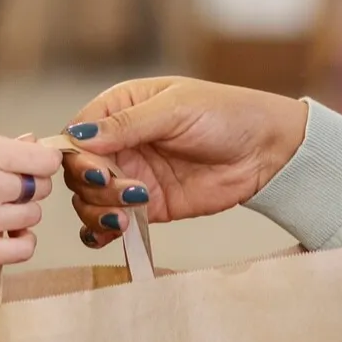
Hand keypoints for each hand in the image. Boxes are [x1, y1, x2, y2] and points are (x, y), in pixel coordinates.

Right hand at [0, 133, 60, 276]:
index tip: (33, 169)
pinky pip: (23, 250)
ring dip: (19, 217)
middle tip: (4, 193)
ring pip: (32, 217)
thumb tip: (31, 141)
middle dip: (28, 190)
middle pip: (40, 188)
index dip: (42, 163)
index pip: (43, 158)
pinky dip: (17, 244)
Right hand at [57, 77, 307, 247]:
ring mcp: (131, 176)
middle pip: (77, 171)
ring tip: (130, 211)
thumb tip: (79, 136)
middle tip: (126, 190)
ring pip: (89, 199)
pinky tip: (115, 232)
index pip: (76, 134)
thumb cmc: (226, 114)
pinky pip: (111, 222)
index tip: (95, 169)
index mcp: (120, 109)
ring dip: (100, 209)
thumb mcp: (175, 109)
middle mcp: (119, 143)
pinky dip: (103, 231)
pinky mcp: (147, 207)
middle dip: (93, 185)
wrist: (266, 151)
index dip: (75, 155)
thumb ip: (127, 124)